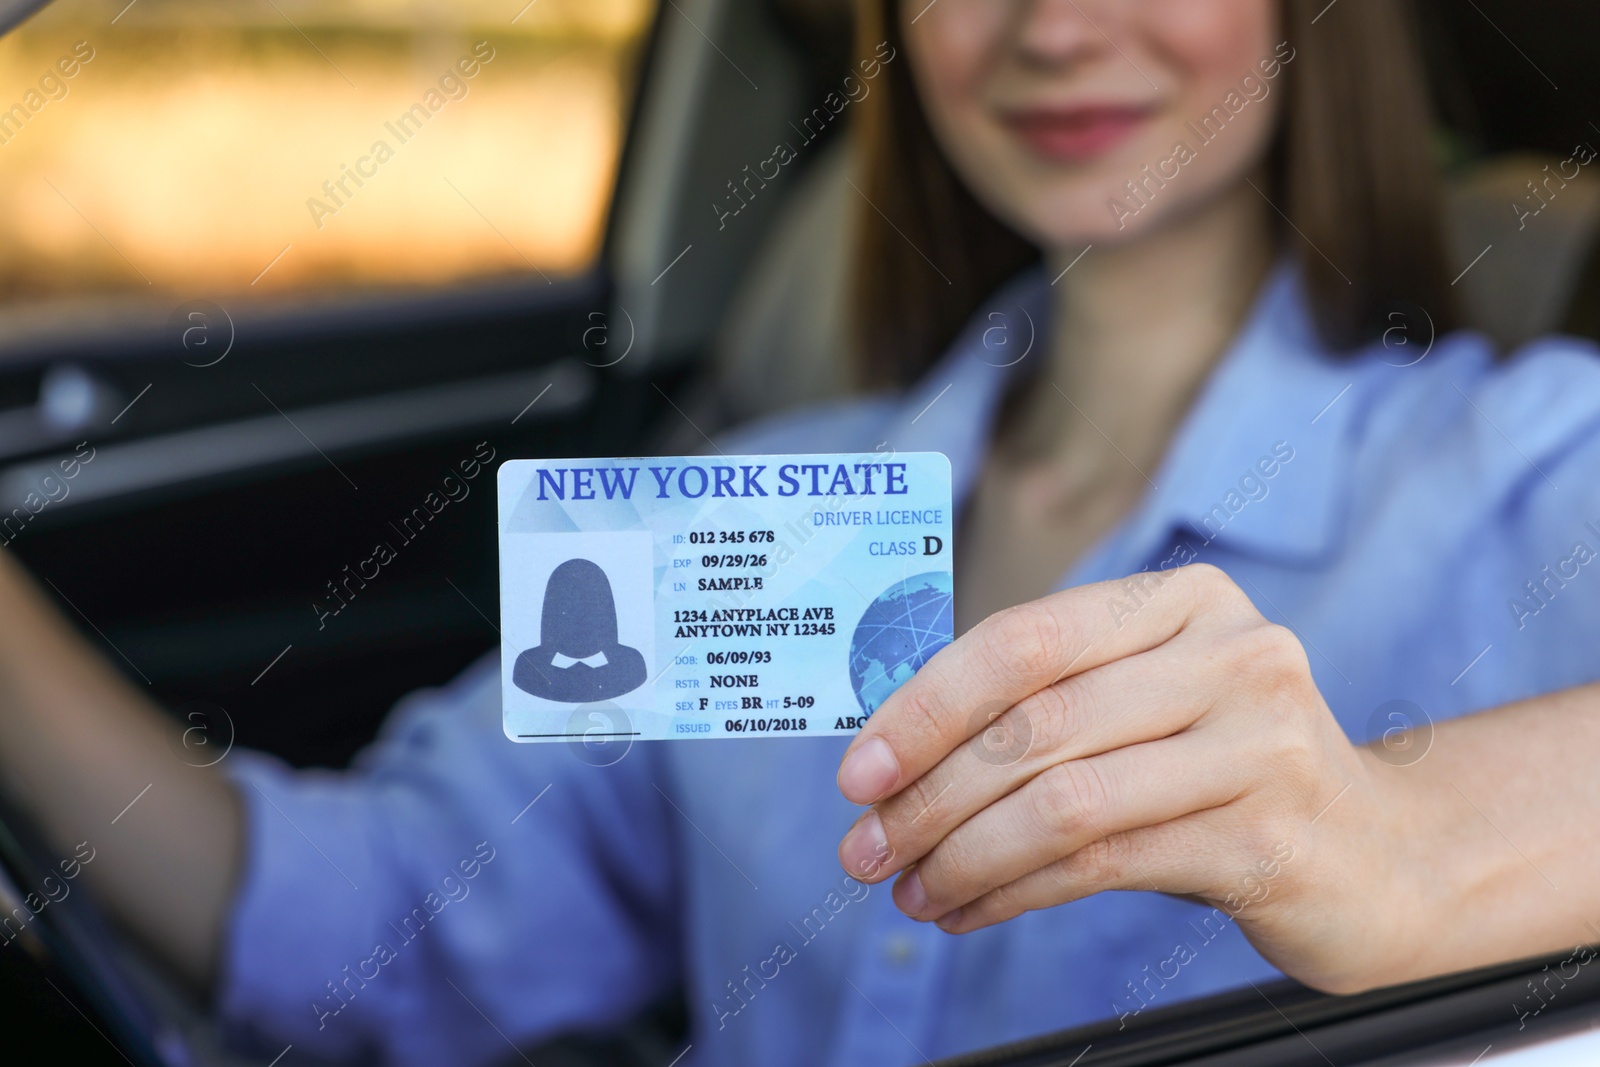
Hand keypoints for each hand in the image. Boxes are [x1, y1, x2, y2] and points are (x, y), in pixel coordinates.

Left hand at [834, 563, 1411, 993]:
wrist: (1378, 854)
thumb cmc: (1224, 771)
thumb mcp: (1146, 706)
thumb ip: (1046, 702)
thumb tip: (893, 748)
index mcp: (1184, 600)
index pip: (1022, 640)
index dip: (924, 706)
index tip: (859, 770)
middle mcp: (1231, 654)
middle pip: (1034, 723)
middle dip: (927, 795)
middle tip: (865, 848)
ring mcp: (1259, 743)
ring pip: (1061, 800)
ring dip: (961, 854)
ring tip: (909, 889)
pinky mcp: (1267, 835)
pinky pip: (1101, 863)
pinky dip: (1012, 892)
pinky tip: (968, 910)